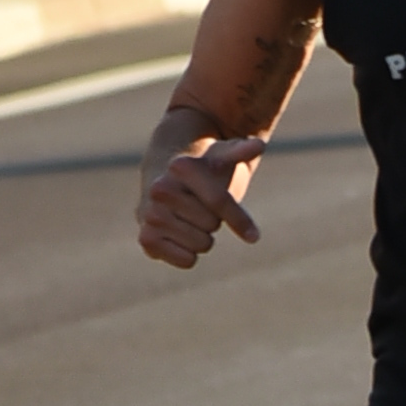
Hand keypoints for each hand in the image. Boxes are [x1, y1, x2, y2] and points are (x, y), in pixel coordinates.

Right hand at [138, 135, 264, 268]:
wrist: (165, 183)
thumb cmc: (202, 172)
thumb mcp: (222, 157)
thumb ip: (240, 152)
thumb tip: (259, 145)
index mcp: (181, 167)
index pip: (219, 201)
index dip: (240, 220)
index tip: (254, 236)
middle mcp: (160, 189)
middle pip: (211, 224)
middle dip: (213, 220)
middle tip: (201, 209)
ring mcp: (150, 214)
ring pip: (202, 244)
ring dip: (202, 237)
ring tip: (190, 220)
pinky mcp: (146, 239)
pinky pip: (187, 260)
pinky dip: (189, 254)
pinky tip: (180, 236)